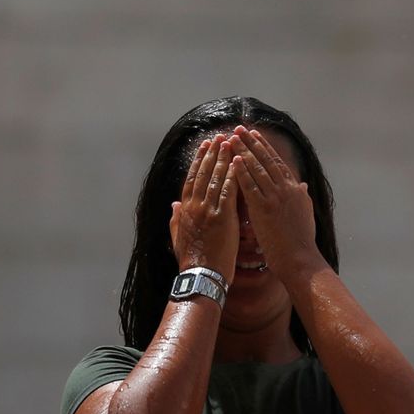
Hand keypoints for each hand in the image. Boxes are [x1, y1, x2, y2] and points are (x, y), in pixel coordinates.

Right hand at [168, 136, 239, 283]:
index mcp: (185, 210)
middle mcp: (194, 206)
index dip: (198, 161)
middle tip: (220, 137)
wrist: (201, 276)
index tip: (205, 146)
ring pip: (216, 178)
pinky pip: (228, 192)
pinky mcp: (222, 218)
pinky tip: (239, 163)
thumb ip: (176, 219)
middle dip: (212, 153)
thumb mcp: (178, 237)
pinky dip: (233, 176)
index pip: (191, 178)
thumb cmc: (192, 260)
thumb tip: (174, 204)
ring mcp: (207, 211)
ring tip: (230, 143)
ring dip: (224, 159)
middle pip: (203, 173)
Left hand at [233, 127, 319, 280]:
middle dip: (251, 143)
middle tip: (239, 129)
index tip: (254, 135)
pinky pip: (251, 185)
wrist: (299, 258)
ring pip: (257, 168)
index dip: (264, 147)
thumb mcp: (305, 213)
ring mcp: (275, 197)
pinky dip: (242, 171)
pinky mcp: (264, 208)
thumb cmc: (300, 240)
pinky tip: (233, 160)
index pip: (277, 162)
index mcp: (294, 189)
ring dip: (243, 151)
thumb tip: (302, 185)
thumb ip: (302, 197)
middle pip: (266, 160)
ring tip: (232, 138)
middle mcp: (286, 189)